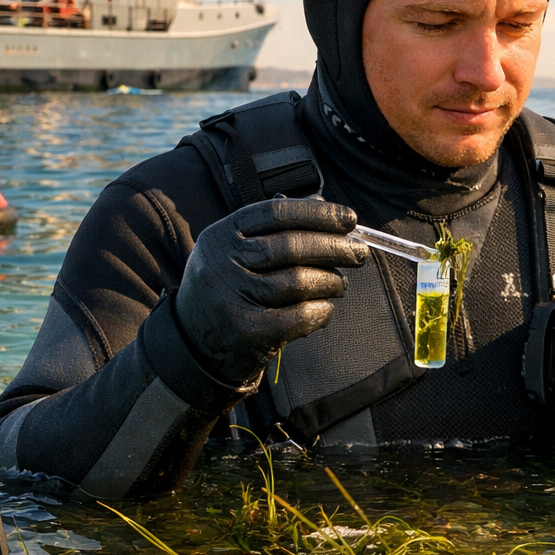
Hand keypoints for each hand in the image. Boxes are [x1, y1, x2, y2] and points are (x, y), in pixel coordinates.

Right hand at [175, 197, 368, 383]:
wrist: (195, 346)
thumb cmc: (229, 290)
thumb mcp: (236, 252)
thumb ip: (276, 230)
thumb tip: (325, 208)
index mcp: (221, 235)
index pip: (275, 212)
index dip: (317, 213)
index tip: (348, 218)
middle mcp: (221, 263)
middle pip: (290, 246)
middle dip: (334, 247)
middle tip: (359, 253)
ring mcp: (231, 298)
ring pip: (298, 282)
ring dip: (330, 282)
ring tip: (340, 284)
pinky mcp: (246, 332)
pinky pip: (299, 315)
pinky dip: (321, 311)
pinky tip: (325, 309)